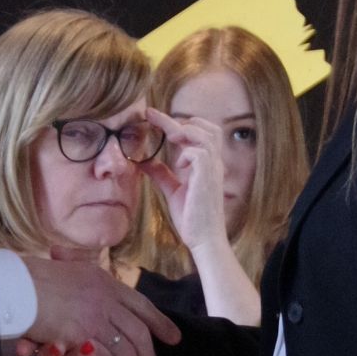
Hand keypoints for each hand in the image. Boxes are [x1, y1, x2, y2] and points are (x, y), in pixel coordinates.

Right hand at [18, 257, 177, 355]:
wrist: (13, 284)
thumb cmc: (33, 280)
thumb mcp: (67, 270)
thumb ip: (85, 280)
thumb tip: (99, 291)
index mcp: (104, 282)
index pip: (141, 305)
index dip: (160, 323)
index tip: (173, 338)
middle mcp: (106, 298)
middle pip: (139, 333)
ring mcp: (95, 316)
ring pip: (127, 351)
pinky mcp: (81, 335)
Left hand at [140, 104, 230, 253]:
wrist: (204, 239)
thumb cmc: (191, 218)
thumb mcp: (173, 190)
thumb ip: (161, 174)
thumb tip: (143, 161)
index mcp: (207, 164)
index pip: (198, 132)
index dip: (178, 121)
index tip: (151, 115)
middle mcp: (214, 163)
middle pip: (206, 126)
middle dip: (179, 120)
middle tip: (153, 117)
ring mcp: (213, 170)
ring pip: (205, 134)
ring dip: (183, 131)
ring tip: (167, 137)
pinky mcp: (207, 179)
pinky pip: (199, 154)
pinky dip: (186, 154)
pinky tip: (179, 165)